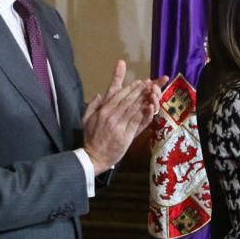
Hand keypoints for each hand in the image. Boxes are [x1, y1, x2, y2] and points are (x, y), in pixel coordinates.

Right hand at [82, 60, 162, 174]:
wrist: (94, 157)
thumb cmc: (91, 138)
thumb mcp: (86, 119)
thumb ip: (92, 105)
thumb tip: (99, 94)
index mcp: (103, 110)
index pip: (118, 94)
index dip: (130, 87)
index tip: (139, 81)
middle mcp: (111, 115)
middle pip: (128, 99)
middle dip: (140, 89)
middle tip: (150, 82)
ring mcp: (119, 124)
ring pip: (134, 107)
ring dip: (144, 98)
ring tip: (153, 90)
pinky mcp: (126, 134)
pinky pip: (137, 120)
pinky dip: (144, 112)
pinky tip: (151, 106)